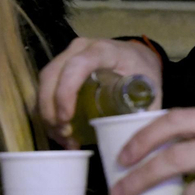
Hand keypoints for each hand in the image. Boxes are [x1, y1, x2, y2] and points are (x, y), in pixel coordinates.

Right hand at [37, 38, 162, 146]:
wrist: (137, 57)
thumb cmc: (143, 71)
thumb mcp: (150, 88)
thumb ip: (144, 113)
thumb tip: (136, 145)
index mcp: (103, 50)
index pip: (77, 65)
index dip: (66, 92)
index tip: (66, 119)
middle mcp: (80, 49)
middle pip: (52, 75)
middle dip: (51, 109)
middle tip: (64, 135)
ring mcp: (67, 56)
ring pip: (45, 83)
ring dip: (48, 113)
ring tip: (63, 138)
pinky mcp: (61, 67)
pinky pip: (46, 88)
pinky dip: (48, 111)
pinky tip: (60, 131)